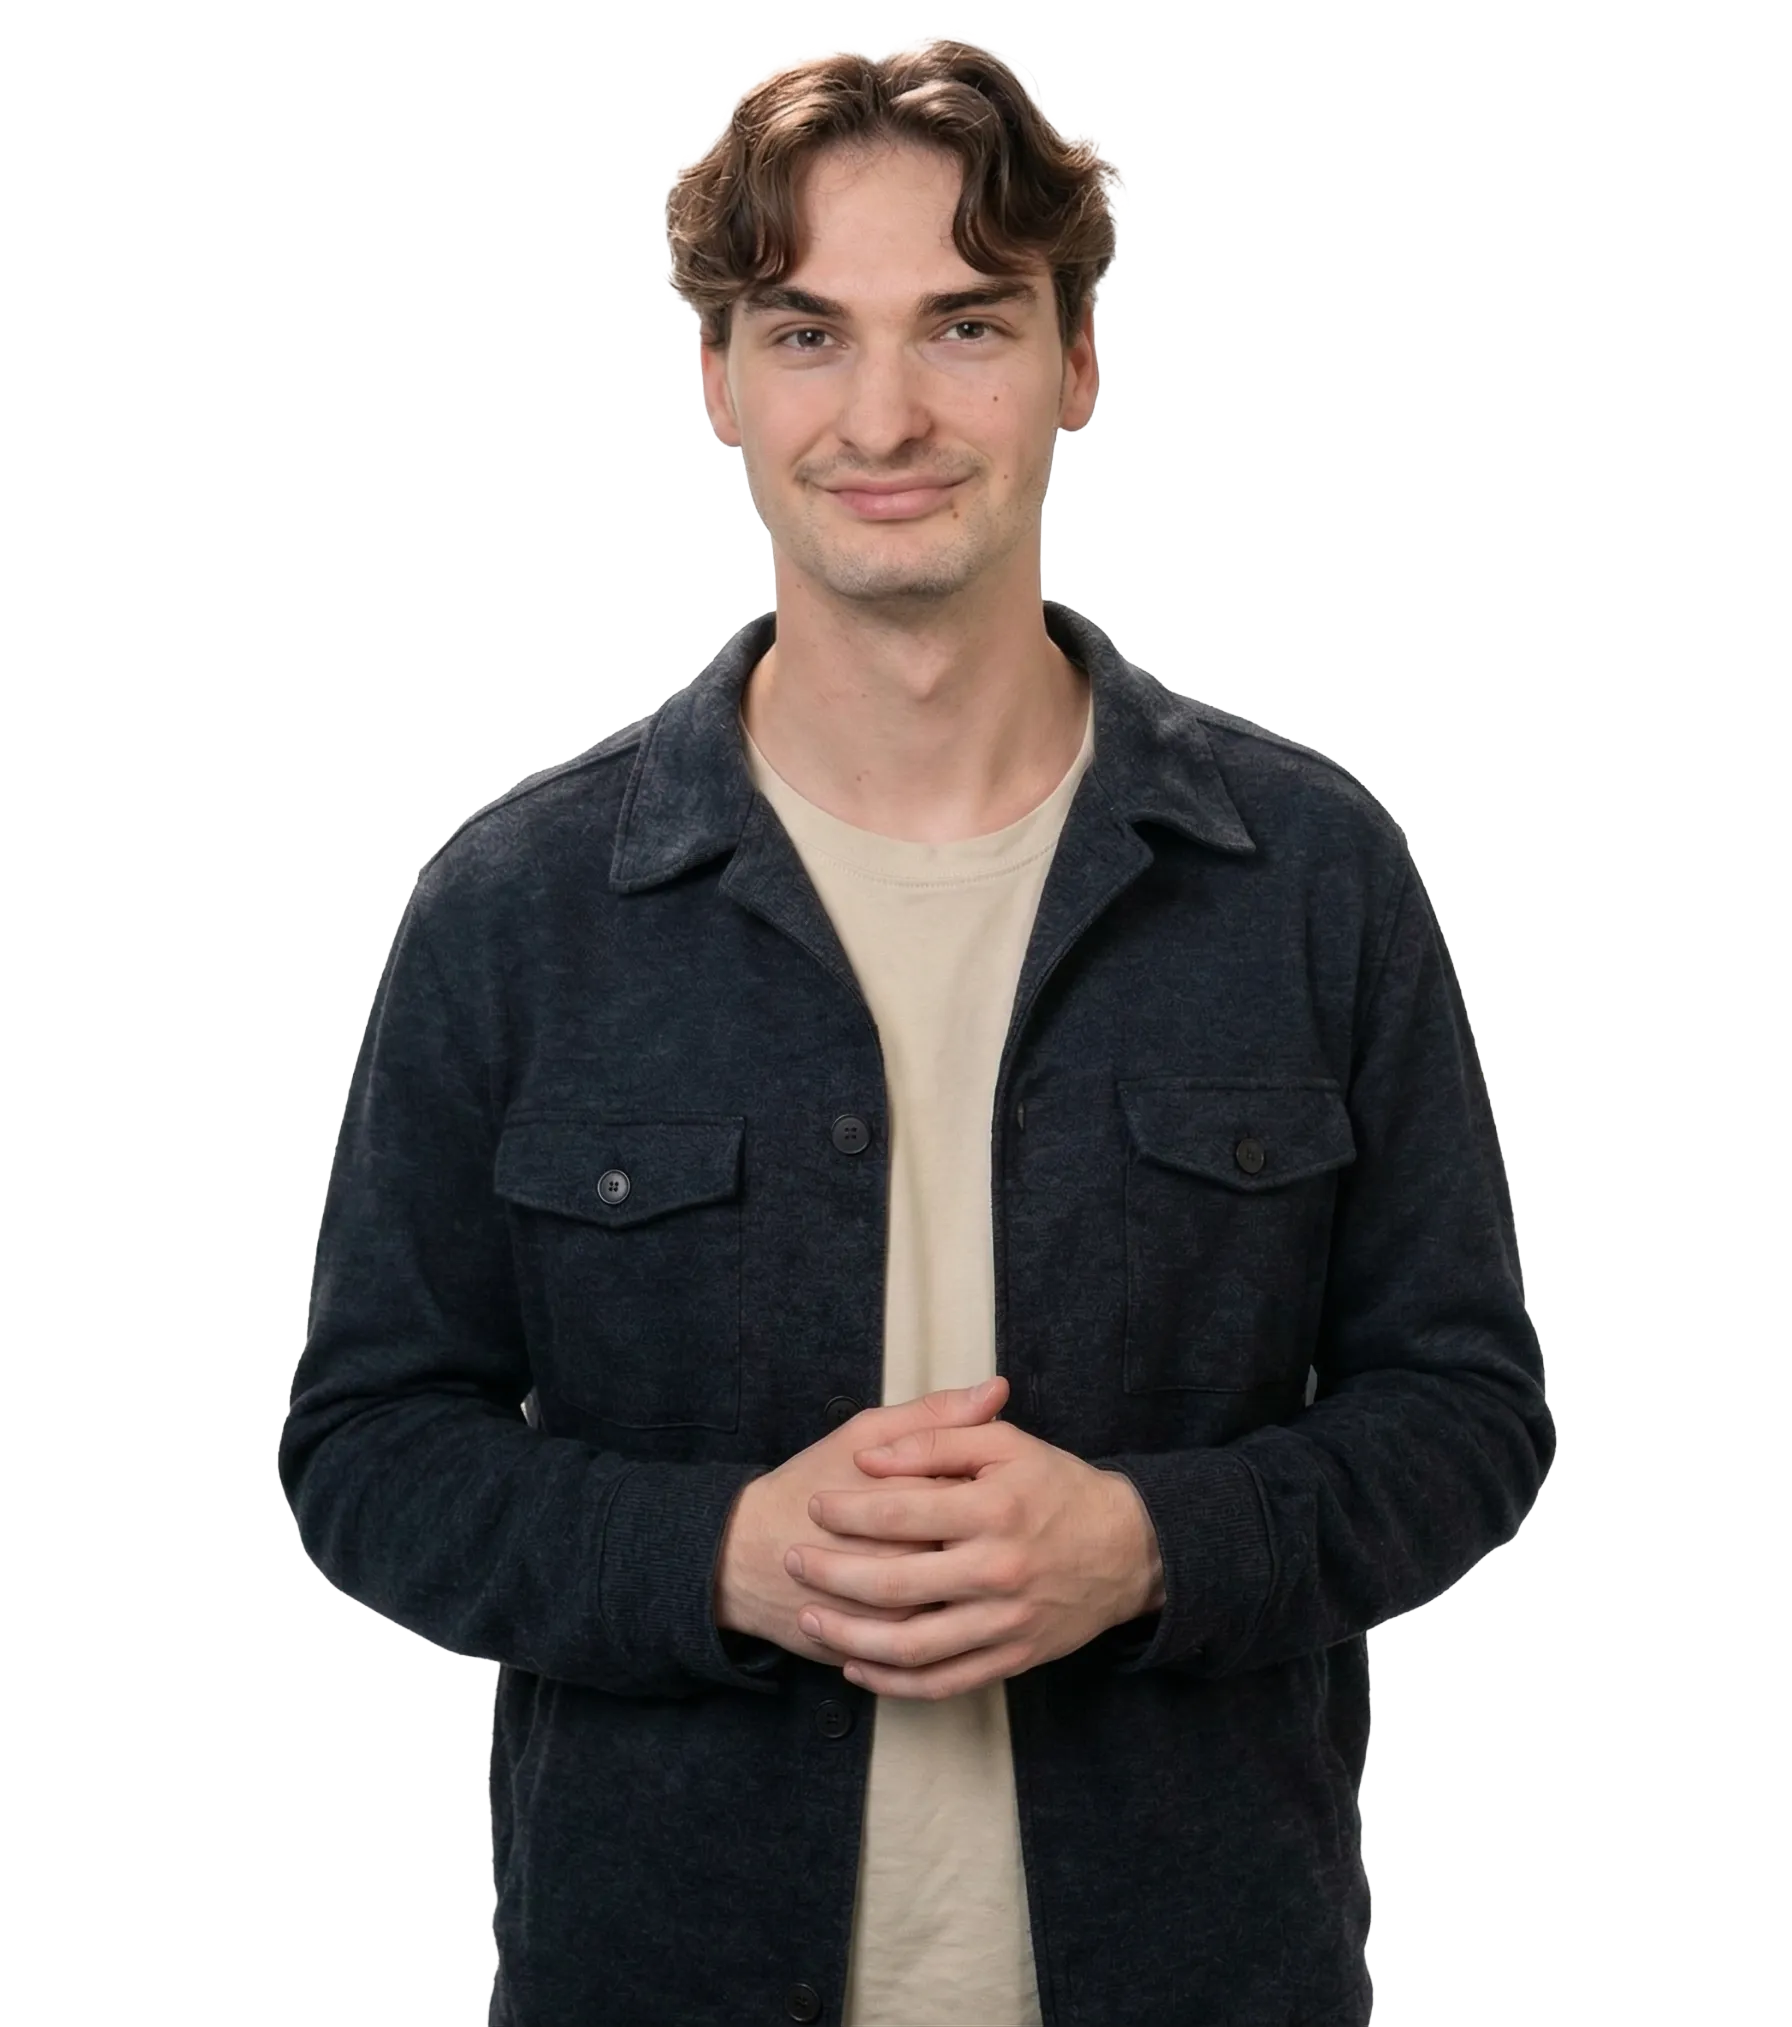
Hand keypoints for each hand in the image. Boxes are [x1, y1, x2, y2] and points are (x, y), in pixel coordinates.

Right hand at [713, 1377, 1012, 1659]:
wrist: (749, 1555)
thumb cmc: (810, 1484)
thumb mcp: (864, 1433)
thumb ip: (933, 1414)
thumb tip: (998, 1388)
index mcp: (915, 1493)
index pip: (982, 1486)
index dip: (981, 1480)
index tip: (963, 1477)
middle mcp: (915, 1554)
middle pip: (978, 1542)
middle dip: (975, 1532)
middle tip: (954, 1520)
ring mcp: (906, 1606)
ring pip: (965, 1592)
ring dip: (965, 1576)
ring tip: (937, 1553)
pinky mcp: (894, 1640)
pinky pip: (942, 1634)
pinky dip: (945, 1613)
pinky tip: (931, 1590)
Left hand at [784, 1418, 1161, 1700]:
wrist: (1128, 1549)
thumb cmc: (1058, 1487)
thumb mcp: (1008, 1443)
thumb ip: (938, 1439)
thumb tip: (872, 1459)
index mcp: (994, 1509)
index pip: (900, 1511)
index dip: (848, 1510)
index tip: (815, 1505)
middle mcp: (998, 1570)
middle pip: (893, 1583)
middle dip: (830, 1573)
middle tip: (791, 1560)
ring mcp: (1005, 1621)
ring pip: (911, 1646)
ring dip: (849, 1638)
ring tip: (809, 1618)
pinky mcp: (1012, 1657)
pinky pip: (943, 1683)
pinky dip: (894, 1683)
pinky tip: (857, 1667)